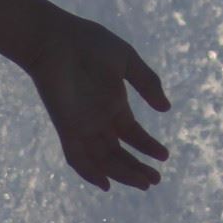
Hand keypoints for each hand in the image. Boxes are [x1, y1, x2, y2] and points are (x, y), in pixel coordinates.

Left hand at [26, 13, 171, 191]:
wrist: (56, 39)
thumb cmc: (90, 43)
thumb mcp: (127, 60)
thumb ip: (147, 83)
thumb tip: (166, 108)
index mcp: (113, 105)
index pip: (132, 134)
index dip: (147, 147)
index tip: (164, 156)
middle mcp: (98, 120)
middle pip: (118, 153)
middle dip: (137, 167)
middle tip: (155, 180)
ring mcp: (82, 125)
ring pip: (102, 159)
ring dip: (122, 173)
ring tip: (142, 182)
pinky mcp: (67, 127)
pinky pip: (77, 157)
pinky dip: (89, 172)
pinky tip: (105, 183)